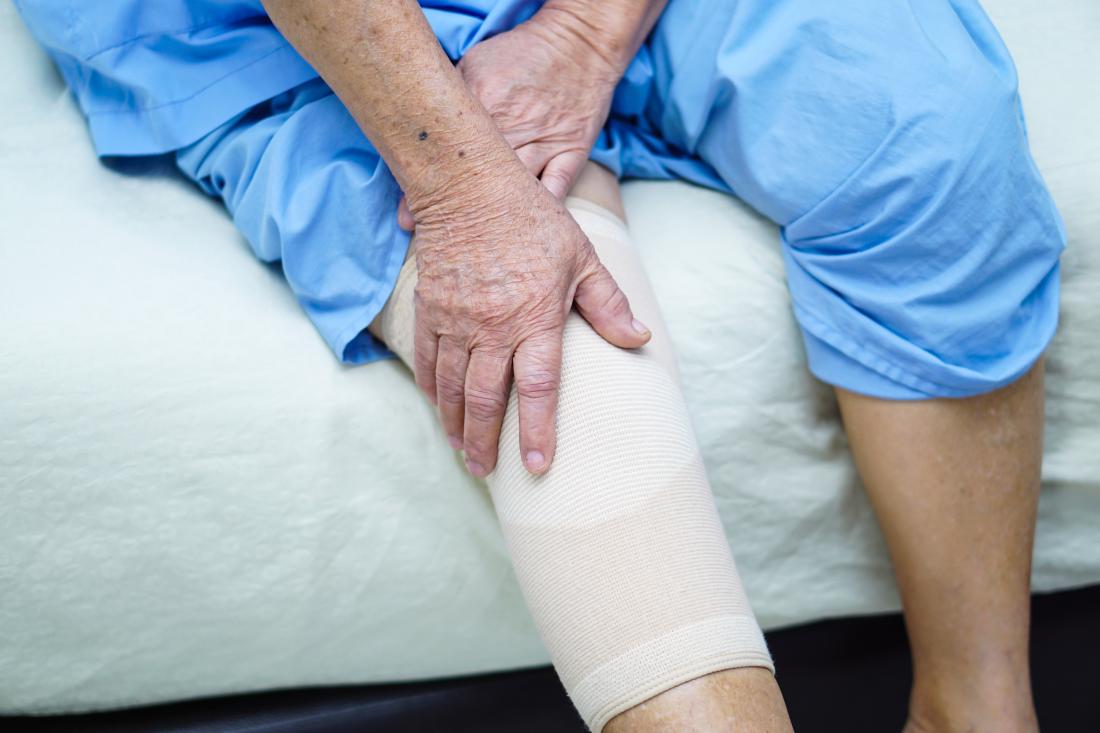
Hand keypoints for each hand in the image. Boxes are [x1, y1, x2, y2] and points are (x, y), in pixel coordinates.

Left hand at [397, 13, 620, 229]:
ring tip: (469, 250)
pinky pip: (554, 192)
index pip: (449, 149)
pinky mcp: (570, 152)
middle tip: (430, 239)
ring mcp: (545, 141)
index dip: (424, 185)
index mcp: (485, 100)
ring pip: (513, 191)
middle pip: (476, 177)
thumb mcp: (476, 64)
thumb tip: (419, 131)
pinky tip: (521, 239)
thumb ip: (451, 99)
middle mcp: (514, 125)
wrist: (580, 44)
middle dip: (451, 211)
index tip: (407, 217)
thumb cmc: (523, 54)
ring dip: (490, 222)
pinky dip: (538, 217)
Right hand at [410, 155, 649, 477]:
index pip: (538, 388)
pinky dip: (432, 390)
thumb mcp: (582, 258)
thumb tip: (640, 339)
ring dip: (456, 425)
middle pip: (486, 399)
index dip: (539, 431)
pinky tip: (439, 410)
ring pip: (452, 388)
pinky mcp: (430, 310)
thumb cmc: (532, 218)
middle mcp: (492, 328)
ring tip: (463, 452)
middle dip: (486, 442)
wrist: (468, 185)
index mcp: (535, 318)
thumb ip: (608, 303)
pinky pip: (427, 361)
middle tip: (485, 472)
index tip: (538, 466)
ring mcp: (456, 321)